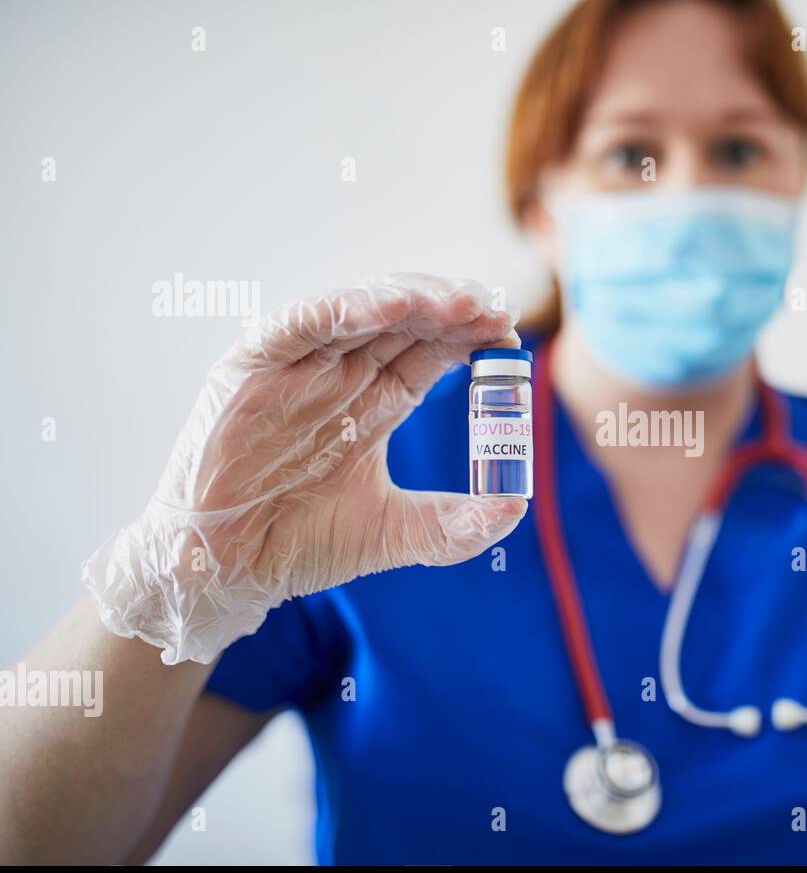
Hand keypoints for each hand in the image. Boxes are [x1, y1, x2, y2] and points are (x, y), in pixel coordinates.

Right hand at [82, 273, 526, 664]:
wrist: (224, 572)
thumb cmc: (299, 544)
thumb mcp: (394, 534)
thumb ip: (455, 526)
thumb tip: (516, 507)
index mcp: (375, 401)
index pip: (432, 349)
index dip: (470, 336)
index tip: (509, 333)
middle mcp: (339, 373)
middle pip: (404, 320)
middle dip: (450, 308)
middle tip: (493, 307)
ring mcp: (297, 366)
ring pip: (358, 310)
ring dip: (407, 299)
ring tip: (454, 302)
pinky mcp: (251, 368)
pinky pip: (297, 324)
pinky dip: (341, 308)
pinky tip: (387, 305)